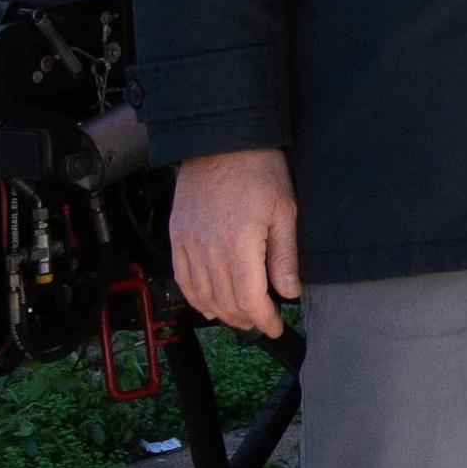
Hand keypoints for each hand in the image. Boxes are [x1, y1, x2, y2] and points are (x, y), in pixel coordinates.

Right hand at [168, 147, 298, 337]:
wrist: (221, 141)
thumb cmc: (259, 170)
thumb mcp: (285, 210)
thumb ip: (285, 256)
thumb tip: (288, 292)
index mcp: (239, 243)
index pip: (249, 298)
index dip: (263, 318)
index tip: (276, 326)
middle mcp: (208, 249)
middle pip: (224, 301)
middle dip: (245, 318)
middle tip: (262, 322)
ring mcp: (188, 244)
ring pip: (201, 295)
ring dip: (220, 312)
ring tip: (240, 317)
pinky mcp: (177, 237)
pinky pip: (182, 278)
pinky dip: (194, 298)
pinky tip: (207, 306)